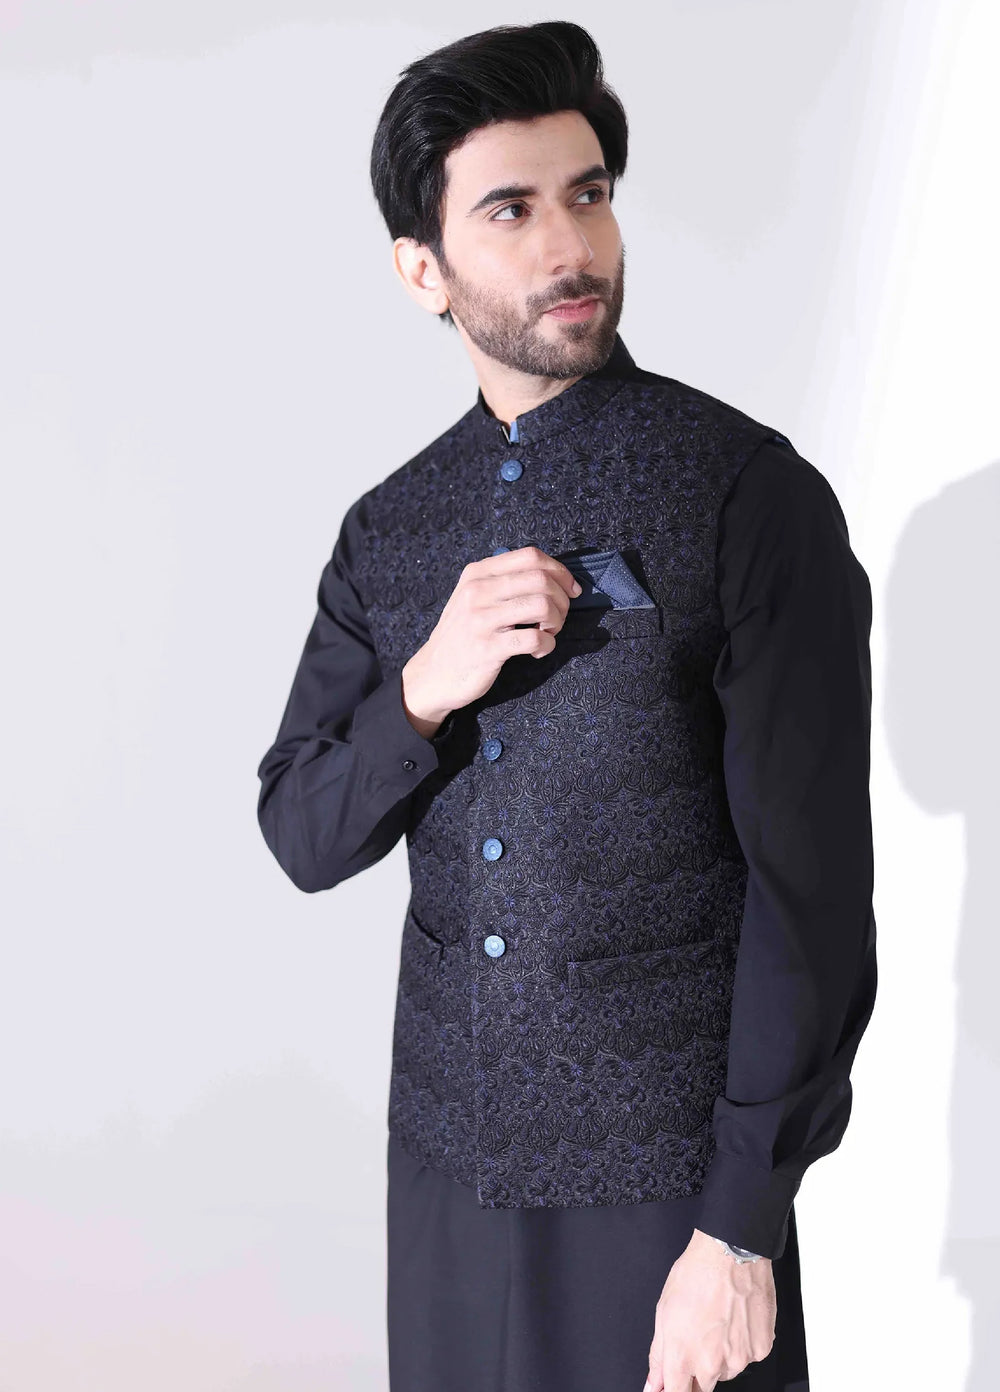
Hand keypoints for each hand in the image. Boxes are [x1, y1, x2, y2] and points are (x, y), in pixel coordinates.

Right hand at [401, 545, 581, 726]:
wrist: (433, 674)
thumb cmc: (462, 636)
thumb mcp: (473, 597)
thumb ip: (504, 582)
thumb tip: (552, 576)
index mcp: (478, 573)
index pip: (530, 556)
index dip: (559, 571)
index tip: (570, 589)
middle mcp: (477, 590)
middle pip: (540, 579)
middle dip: (562, 599)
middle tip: (557, 618)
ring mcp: (481, 619)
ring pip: (541, 605)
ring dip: (557, 621)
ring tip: (548, 632)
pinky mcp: (488, 648)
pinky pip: (534, 638)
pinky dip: (547, 645)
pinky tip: (538, 650)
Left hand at [643, 1227, 776, 1391]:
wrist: (730, 1252)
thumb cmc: (696, 1274)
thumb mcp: (663, 1311)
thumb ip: (659, 1354)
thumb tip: (655, 1383)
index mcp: (683, 1356)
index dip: (675, 1386)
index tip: (676, 1379)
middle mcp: (712, 1364)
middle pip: (703, 1385)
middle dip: (698, 1369)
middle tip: (700, 1336)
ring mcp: (739, 1359)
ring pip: (727, 1371)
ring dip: (722, 1355)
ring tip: (719, 1319)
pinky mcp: (761, 1349)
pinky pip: (748, 1356)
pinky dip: (743, 1343)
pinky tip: (736, 1318)